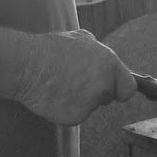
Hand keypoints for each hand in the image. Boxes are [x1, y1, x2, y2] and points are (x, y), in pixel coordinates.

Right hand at [14, 29, 137, 125]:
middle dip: (96, 93)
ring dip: (80, 100)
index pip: (129, 88)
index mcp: (110, 65)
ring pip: (90, 107)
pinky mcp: (76, 117)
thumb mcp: (83, 39)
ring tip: (60, 86)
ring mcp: (90, 103)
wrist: (28, 65)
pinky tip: (54, 96)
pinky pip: (75, 115)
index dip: (119, 89)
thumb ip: (101, 53)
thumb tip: (106, 62)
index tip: (113, 91)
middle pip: (108, 97)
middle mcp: (104, 86)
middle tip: (76, 83)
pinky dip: (66, 109)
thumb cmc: (52, 49)